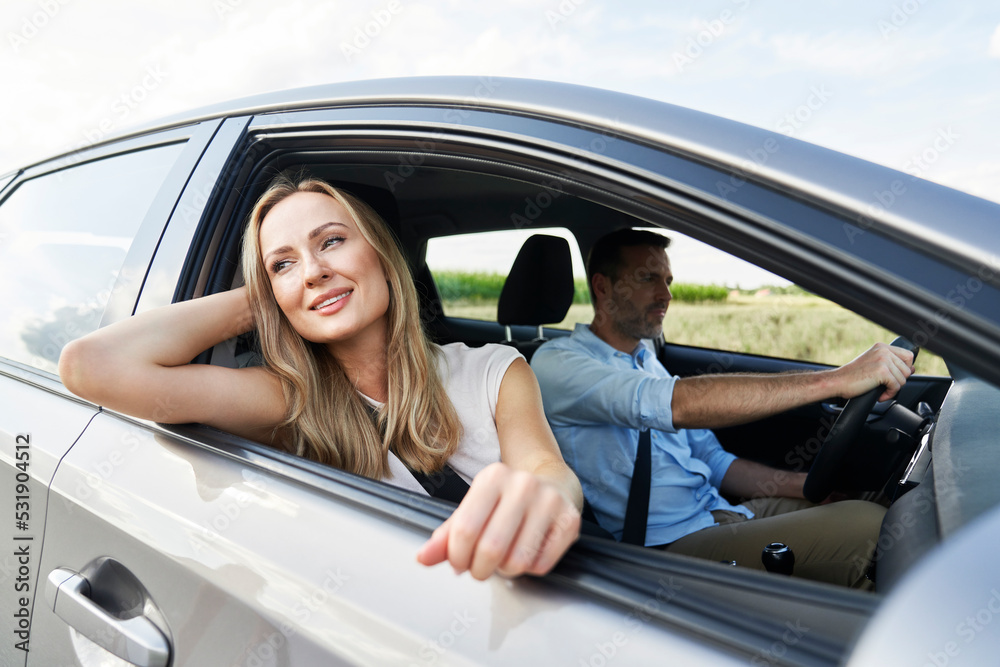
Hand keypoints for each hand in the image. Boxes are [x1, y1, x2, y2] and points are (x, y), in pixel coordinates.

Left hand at [415, 462, 580, 580]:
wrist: (552, 484)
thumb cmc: (505, 501)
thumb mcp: (473, 509)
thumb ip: (446, 535)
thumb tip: (423, 557)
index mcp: (493, 476)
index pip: (464, 530)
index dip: (457, 556)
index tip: (459, 562)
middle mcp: (523, 484)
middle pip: (490, 549)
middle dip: (479, 569)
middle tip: (480, 568)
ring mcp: (550, 501)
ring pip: (517, 562)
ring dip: (505, 571)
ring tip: (504, 558)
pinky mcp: (570, 520)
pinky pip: (541, 565)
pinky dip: (529, 569)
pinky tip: (527, 552)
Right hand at [832, 342, 914, 401]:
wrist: (837, 382)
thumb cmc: (852, 376)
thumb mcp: (873, 364)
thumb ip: (892, 363)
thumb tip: (913, 368)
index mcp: (881, 347)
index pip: (908, 356)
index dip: (904, 369)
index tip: (894, 376)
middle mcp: (883, 351)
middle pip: (908, 369)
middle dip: (898, 380)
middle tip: (884, 385)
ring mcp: (883, 360)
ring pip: (903, 379)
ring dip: (893, 388)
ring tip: (880, 390)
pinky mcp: (882, 372)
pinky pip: (896, 387)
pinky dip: (889, 394)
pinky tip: (880, 395)